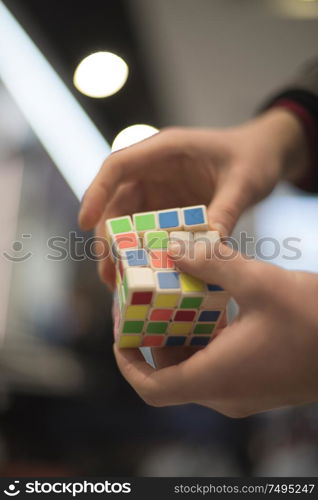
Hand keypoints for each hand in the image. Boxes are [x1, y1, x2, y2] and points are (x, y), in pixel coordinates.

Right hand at [78, 108, 308, 285]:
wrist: (265, 155)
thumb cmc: (254, 156)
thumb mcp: (245, 181)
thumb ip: (226, 210)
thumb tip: (208, 251)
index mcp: (166, 150)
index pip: (118, 167)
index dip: (97, 193)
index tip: (83, 223)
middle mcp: (156, 170)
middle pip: (118, 202)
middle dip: (109, 238)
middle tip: (108, 274)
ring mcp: (161, 190)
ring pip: (129, 222)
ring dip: (123, 251)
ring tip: (121, 285)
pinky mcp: (170, 208)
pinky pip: (151, 232)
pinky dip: (146, 253)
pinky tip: (146, 277)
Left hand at [114, 241, 317, 416]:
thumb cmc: (314, 319)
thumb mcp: (259, 282)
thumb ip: (212, 262)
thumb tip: (174, 245)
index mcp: (217, 378)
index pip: (152, 387)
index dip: (128, 364)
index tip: (120, 334)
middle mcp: (225, 393)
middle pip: (171, 372)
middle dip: (154, 336)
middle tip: (146, 301)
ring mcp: (243, 390)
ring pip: (195, 366)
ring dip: (181, 333)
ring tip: (176, 295)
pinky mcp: (257, 381)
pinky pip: (217, 363)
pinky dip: (206, 337)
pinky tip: (212, 304)